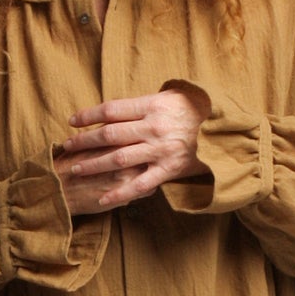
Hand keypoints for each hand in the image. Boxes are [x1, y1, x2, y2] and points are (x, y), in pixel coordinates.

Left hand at [56, 86, 212, 210]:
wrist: (227, 130)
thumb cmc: (197, 110)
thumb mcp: (172, 96)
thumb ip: (145, 103)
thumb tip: (119, 108)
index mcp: (152, 106)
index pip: (111, 109)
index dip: (89, 115)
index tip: (73, 121)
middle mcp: (153, 128)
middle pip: (109, 134)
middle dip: (85, 141)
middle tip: (67, 146)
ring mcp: (160, 150)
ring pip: (118, 158)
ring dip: (94, 164)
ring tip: (77, 168)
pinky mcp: (168, 170)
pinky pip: (139, 184)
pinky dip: (120, 193)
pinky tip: (103, 199)